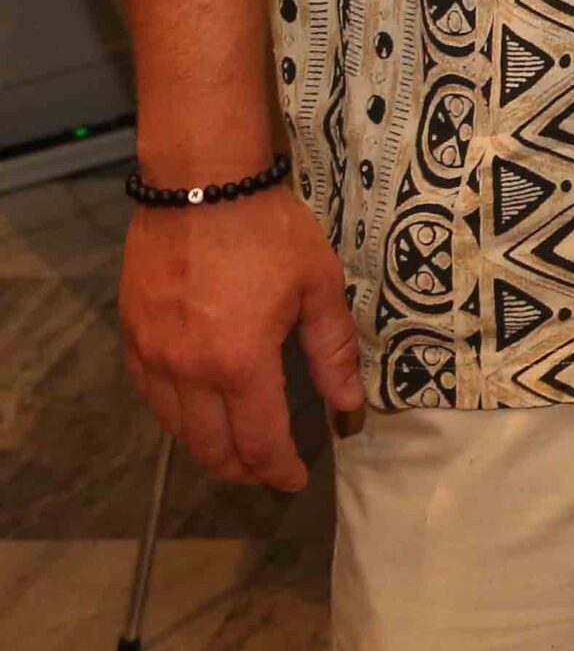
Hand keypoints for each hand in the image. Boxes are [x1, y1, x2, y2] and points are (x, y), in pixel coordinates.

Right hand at [121, 184, 363, 489]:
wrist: (201, 185)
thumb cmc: (269, 232)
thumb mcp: (318, 285)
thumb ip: (332, 350)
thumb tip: (348, 404)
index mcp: (240, 363)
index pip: (259, 441)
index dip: (278, 469)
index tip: (294, 480)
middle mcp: (188, 372)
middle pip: (211, 447)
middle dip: (242, 468)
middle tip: (266, 470)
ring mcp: (153, 357)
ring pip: (176, 429)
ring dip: (207, 447)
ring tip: (236, 448)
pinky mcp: (133, 338)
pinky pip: (152, 397)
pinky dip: (177, 416)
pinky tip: (197, 410)